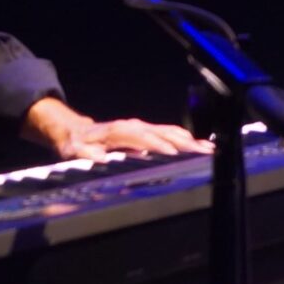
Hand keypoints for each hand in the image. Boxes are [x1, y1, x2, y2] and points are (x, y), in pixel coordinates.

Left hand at [26, 98, 209, 159]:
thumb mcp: (74, 150)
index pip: (141, 137)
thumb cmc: (77, 143)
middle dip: (183, 142)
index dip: (156, 144)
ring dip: (190, 140)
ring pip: (169, 132)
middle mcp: (133, 126)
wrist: (76, 130)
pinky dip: (186, 139)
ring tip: (209, 149)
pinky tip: (201, 145)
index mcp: (117, 131)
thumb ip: (86, 153)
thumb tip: (99, 157)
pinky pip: (169, 133)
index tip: (172, 152)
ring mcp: (141, 127)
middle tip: (202, 151)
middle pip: (162, 133)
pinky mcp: (146, 131)